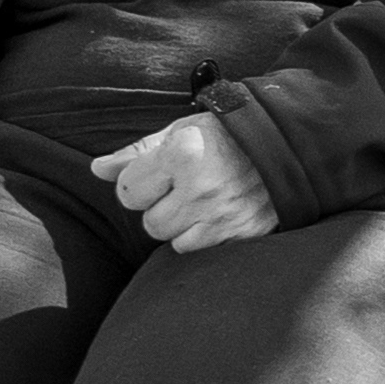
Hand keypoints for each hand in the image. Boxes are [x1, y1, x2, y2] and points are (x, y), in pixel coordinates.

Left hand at [91, 116, 277, 253]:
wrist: (287, 145)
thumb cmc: (225, 134)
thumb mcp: (179, 131)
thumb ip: (136, 153)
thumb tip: (97, 169)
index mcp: (182, 154)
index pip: (129, 192)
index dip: (140, 184)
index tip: (161, 174)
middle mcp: (203, 188)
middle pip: (151, 223)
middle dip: (162, 207)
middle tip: (187, 187)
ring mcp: (225, 216)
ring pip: (175, 242)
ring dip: (184, 226)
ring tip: (205, 201)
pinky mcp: (245, 235)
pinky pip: (204, 252)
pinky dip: (207, 237)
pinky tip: (220, 214)